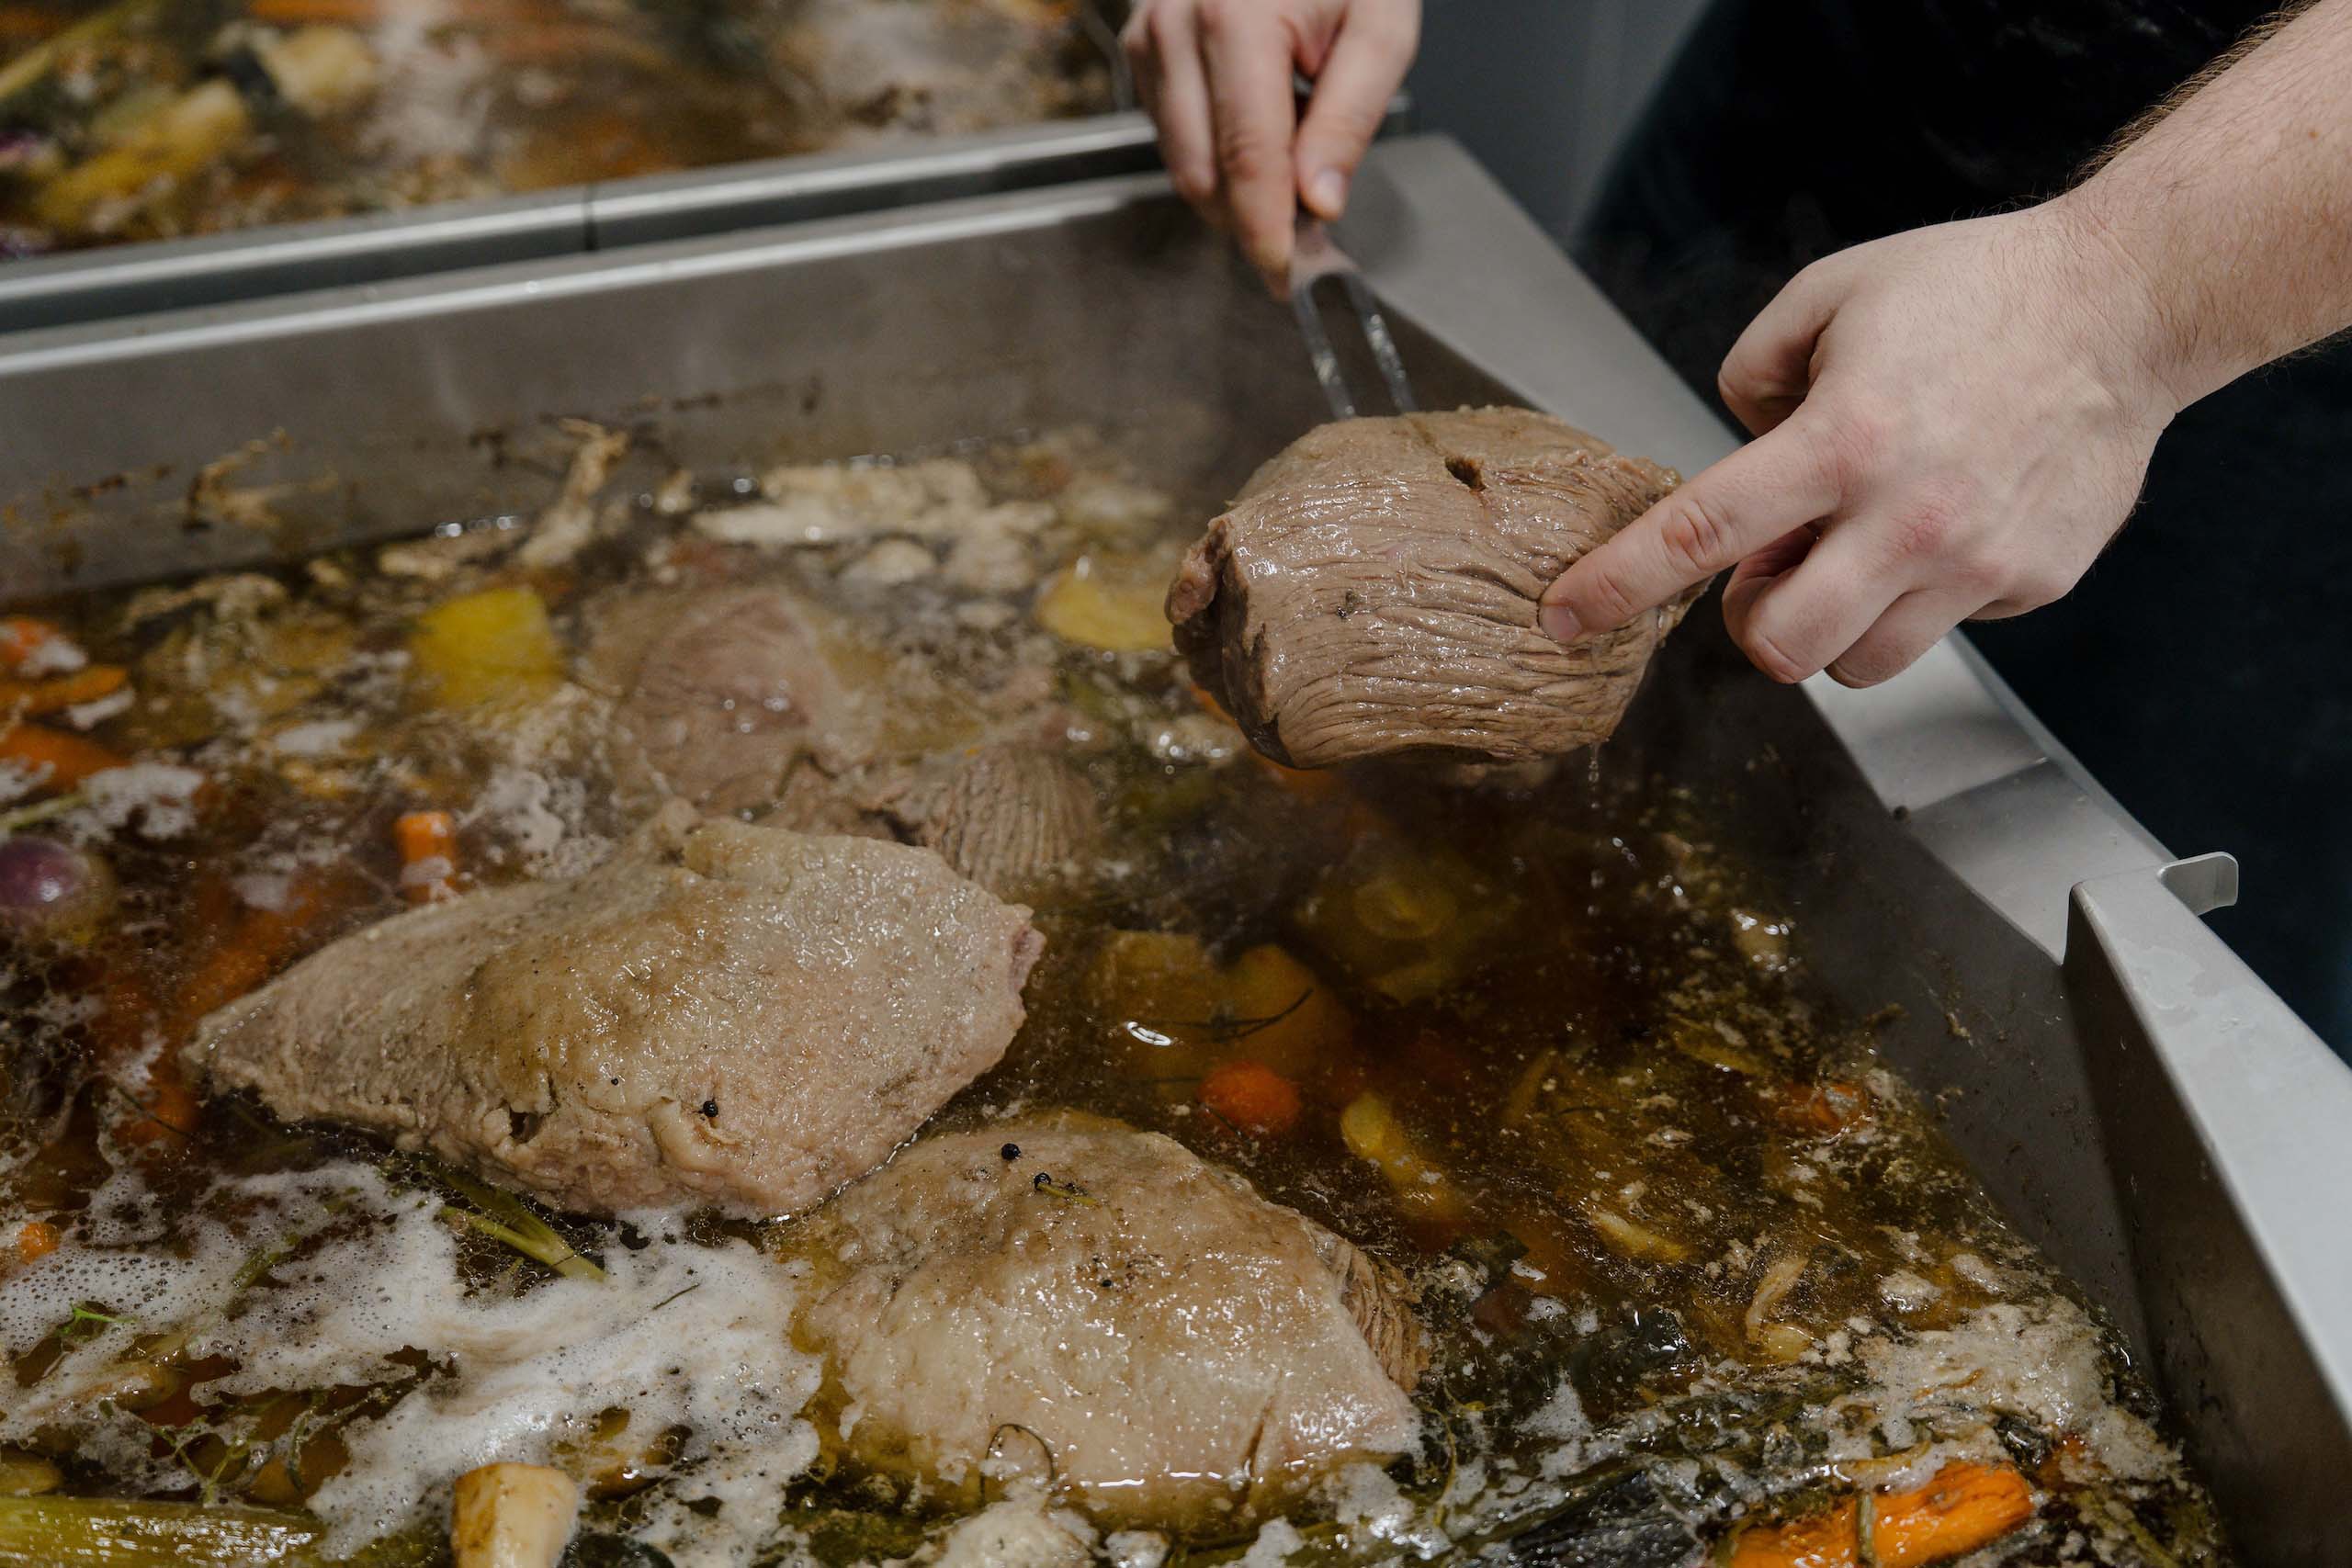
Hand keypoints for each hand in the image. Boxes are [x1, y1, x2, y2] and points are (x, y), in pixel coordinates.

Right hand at [1122, 0, 1418, 289]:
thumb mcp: (1380, 28)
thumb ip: (1349, 119)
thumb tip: (1319, 204)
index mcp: (1233, 18)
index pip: (1247, 159)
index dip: (1267, 230)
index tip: (1289, 277)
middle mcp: (1174, 28)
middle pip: (1204, 174)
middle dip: (1253, 218)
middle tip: (1309, 235)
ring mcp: (1148, 39)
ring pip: (1183, 164)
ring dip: (1237, 187)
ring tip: (1296, 154)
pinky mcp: (1140, 50)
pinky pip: (1174, 136)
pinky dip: (1218, 153)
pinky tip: (1261, 122)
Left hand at [1539, 202, 2181, 686]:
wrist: (2128, 304)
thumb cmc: (1974, 291)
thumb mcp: (1831, 294)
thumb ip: (1752, 371)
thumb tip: (1735, 442)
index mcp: (1842, 439)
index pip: (1701, 531)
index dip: (1618, 583)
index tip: (1562, 618)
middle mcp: (1907, 516)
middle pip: (1779, 646)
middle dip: (1753, 623)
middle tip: (1773, 568)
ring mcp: (1975, 562)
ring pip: (1857, 664)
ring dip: (1833, 623)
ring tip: (1860, 549)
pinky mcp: (2030, 583)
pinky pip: (1941, 630)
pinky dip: (1919, 598)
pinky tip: (1946, 526)